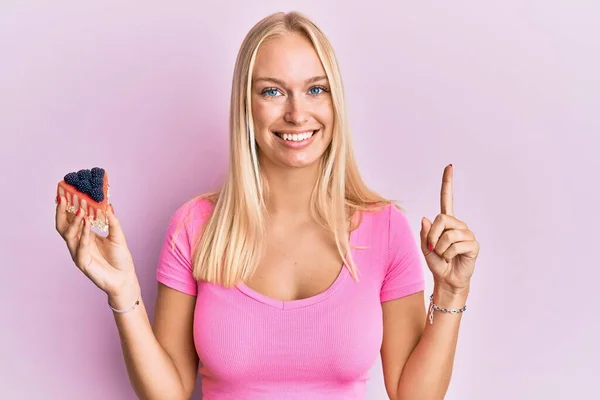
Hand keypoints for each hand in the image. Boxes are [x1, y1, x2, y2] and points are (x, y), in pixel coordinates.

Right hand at [55, 195, 137, 297]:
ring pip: (69, 235)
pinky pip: (80, 247)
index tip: (67, 192)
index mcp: (85, 236)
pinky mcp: (82, 263)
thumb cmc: (120, 259)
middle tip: (64, 197)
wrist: (124, 279)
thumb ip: (112, 221)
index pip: (72, 219)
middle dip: (62, 211)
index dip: (68, 207)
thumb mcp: (118, 236)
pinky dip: (83, 235)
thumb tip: (108, 205)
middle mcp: (79, 243)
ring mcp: (78, 253)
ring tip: (80, 209)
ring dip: (74, 221)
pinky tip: (87, 224)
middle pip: (64, 226)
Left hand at [419, 165, 479, 293]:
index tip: (449, 166)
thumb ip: (424, 233)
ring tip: (444, 255)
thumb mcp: (425, 247)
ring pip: (448, 235)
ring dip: (440, 248)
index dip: (447, 183)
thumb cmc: (437, 262)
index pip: (447, 199)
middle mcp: (458, 225)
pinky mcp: (473, 245)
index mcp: (446, 222)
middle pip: (442, 219)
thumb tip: (426, 219)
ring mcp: (467, 234)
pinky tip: (452, 258)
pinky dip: (448, 254)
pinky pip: (455, 246)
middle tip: (433, 248)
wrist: (447, 280)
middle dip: (432, 235)